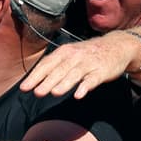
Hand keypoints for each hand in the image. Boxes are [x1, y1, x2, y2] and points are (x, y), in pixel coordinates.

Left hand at [18, 34, 137, 97]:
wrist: (116, 46)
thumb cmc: (87, 53)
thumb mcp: (70, 54)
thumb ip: (55, 66)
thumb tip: (36, 80)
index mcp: (64, 52)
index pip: (47, 64)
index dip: (35, 76)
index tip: (24, 88)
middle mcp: (75, 56)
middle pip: (59, 70)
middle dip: (47, 81)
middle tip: (36, 93)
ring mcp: (89, 63)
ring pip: (74, 74)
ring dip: (64, 83)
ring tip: (54, 93)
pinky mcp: (102, 71)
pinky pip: (92, 80)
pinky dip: (85, 87)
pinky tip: (78, 95)